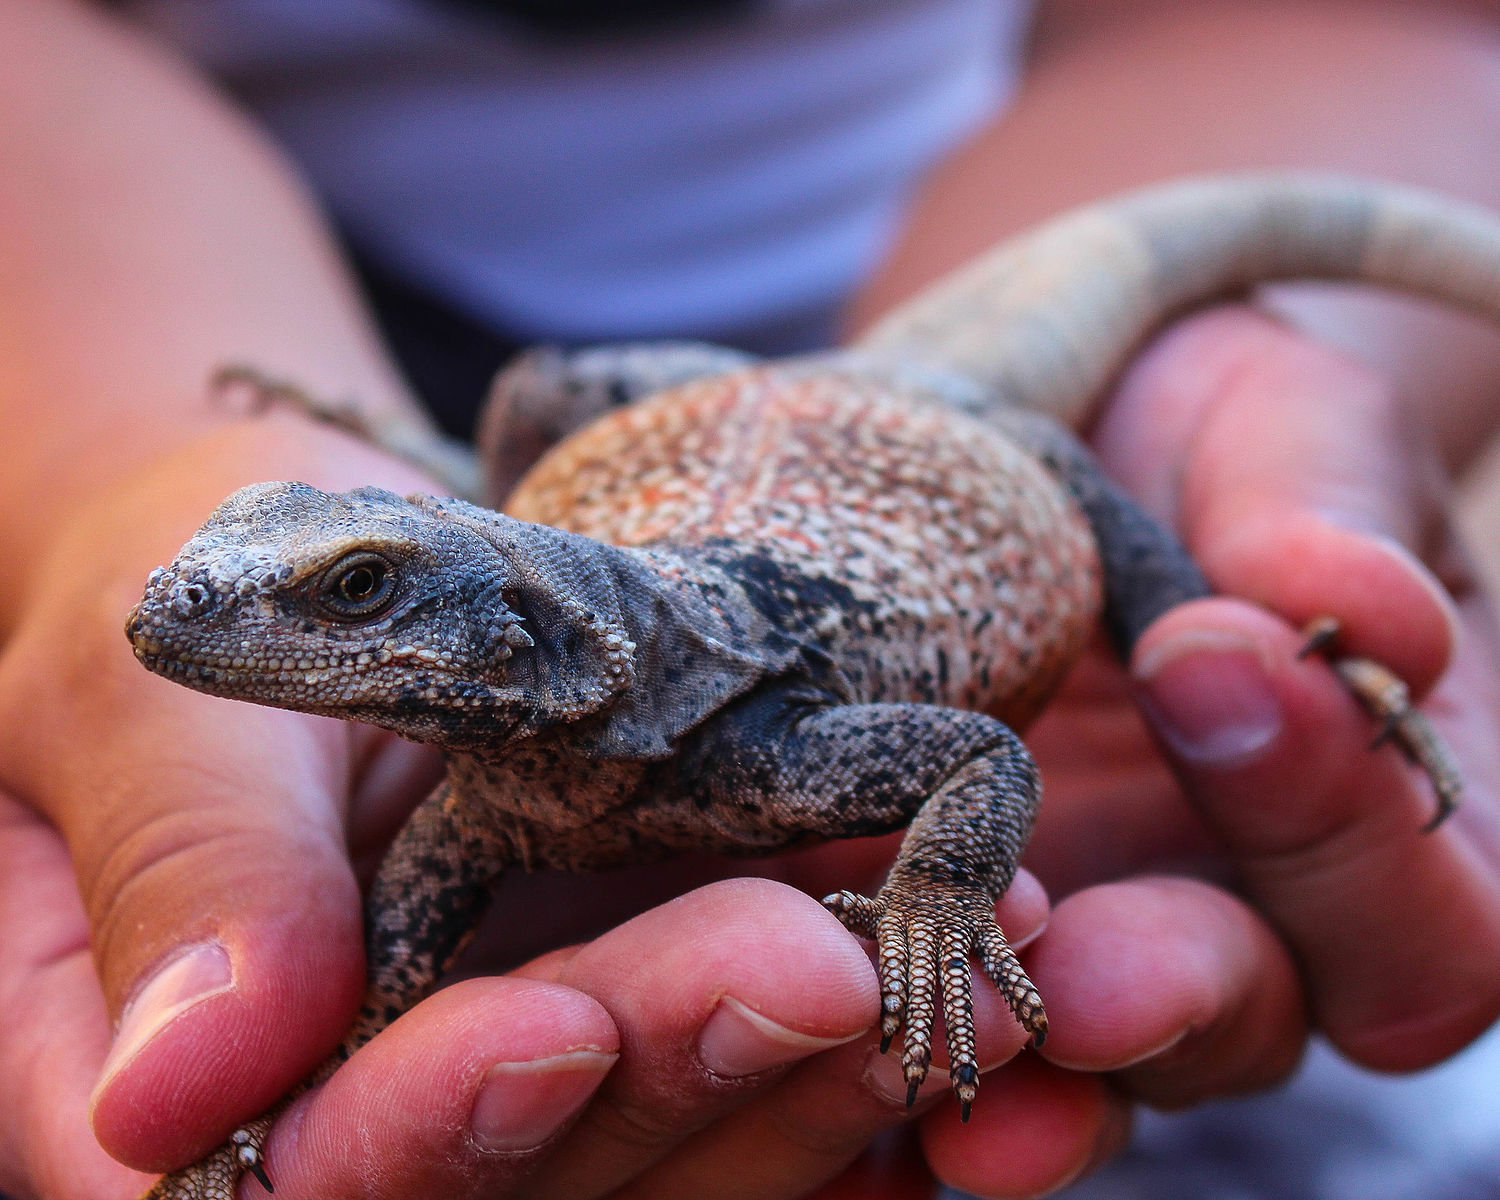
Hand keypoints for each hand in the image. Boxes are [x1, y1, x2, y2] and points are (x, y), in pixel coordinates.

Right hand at [0, 413, 1042, 1199]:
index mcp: (193, 1085)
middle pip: (535, 1164)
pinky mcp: (627, 1007)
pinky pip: (747, 1058)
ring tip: (900, 961)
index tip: (553, 1034)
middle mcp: (376, 1110)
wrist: (303, 597)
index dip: (432, 1128)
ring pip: (668, 1131)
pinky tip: (941, 965)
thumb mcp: (155, 706)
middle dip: (673, 1068)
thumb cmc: (188, 634)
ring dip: (799, 1067)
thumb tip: (179, 1095)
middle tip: (812, 971)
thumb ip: (189, 874)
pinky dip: (851, 1018)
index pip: (315, 1169)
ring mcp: (519, 1068)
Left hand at [911, 306, 1499, 1197]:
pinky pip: (939, 1015)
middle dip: (1177, 989)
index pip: (1432, 914)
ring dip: (1025, 1057)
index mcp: (1369, 808)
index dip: (1354, 842)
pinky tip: (837, 1018)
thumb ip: (1326, 509)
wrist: (1055, 435)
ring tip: (952, 1022)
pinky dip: (897, 1033)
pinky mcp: (955, 921)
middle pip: (1256, 1015)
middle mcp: (1245, 903)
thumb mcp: (1275, 427)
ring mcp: (1095, 927)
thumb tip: (1377, 616)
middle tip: (1091, 974)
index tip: (1219, 666)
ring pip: (1091, 1058)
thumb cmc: (1202, 430)